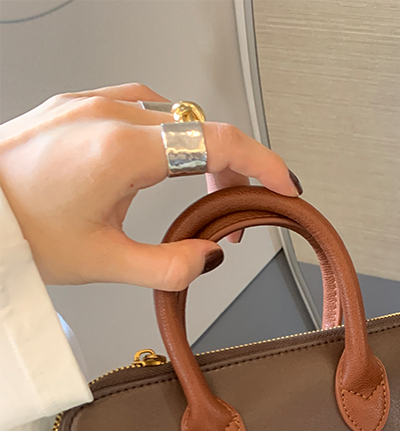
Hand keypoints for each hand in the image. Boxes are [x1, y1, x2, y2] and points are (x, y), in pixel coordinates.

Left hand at [0, 83, 300, 290]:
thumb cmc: (19, 229)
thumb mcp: (103, 264)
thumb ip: (170, 267)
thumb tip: (210, 259)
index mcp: (122, 150)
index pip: (218, 141)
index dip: (263, 164)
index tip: (284, 184)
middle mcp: (108, 114)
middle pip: (201, 127)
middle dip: (232, 168)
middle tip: (234, 210)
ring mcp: (90, 104)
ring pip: (173, 115)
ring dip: (198, 150)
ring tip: (199, 190)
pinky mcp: (76, 105)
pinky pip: (141, 107)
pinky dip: (166, 136)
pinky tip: (160, 163)